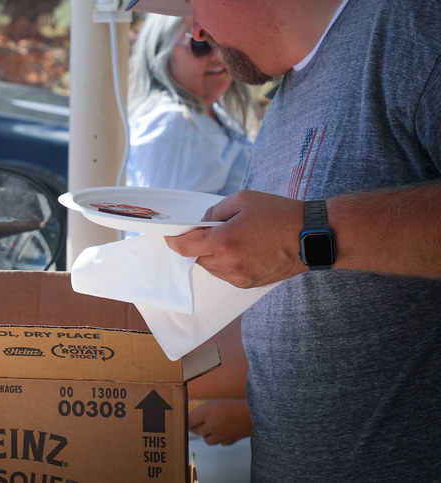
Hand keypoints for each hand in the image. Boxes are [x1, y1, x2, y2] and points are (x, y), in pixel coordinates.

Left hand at [165, 190, 306, 287]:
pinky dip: (226, 263)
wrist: (313, 236)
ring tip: (231, 239)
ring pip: (211, 267)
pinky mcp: (250, 284)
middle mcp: (228, 264)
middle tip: (210, 230)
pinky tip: (241, 250)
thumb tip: (202, 223)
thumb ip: (214, 212)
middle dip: (197, 244)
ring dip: (212, 254)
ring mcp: (239, 277)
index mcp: (223, 242)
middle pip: (197, 258)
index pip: (184, 247)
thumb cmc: (279, 213)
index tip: (170, 236)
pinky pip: (226, 274)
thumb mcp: (242, 199)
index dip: (174, 241)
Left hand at [188, 399, 251, 445]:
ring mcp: (222, 434)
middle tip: (193, 425)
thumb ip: (206, 409)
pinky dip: (220, 440)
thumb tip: (194, 415)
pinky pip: (221, 443)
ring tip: (207, 430)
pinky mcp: (232, 439)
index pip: (190, 421)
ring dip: (206, 436)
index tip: (185, 420)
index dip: (187, 422)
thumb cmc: (238, 402)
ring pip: (208, 441)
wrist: (258, 412)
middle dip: (195, 428)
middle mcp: (213, 425)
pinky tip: (222, 433)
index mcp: (208, 412)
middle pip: (197, 431)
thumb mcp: (218, 401)